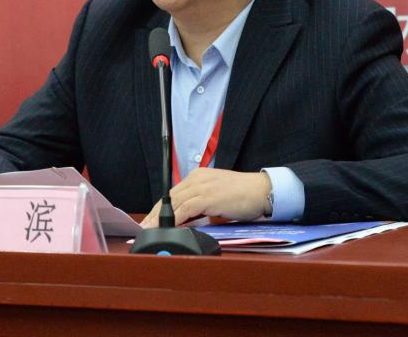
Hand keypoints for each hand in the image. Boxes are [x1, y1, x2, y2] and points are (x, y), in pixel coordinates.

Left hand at [140, 168, 271, 227]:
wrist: (262, 191)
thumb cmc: (243, 196)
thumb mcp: (216, 199)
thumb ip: (200, 206)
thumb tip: (185, 222)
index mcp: (199, 176)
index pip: (173, 193)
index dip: (160, 208)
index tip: (151, 220)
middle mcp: (198, 178)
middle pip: (170, 197)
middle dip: (155, 213)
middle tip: (145, 227)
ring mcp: (203, 186)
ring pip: (175, 202)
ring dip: (161, 218)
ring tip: (152, 230)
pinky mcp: (209, 196)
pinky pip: (186, 208)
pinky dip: (175, 219)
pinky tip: (169, 227)